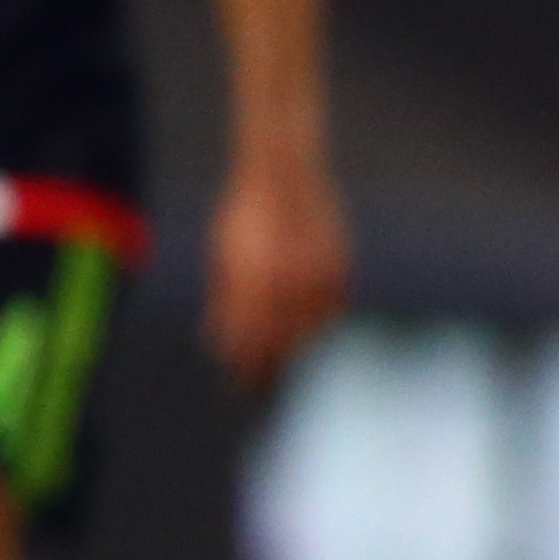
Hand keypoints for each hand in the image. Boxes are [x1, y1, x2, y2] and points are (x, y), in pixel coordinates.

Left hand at [202, 156, 348, 390]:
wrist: (284, 175)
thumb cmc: (244, 216)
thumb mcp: (223, 260)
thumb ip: (224, 303)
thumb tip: (217, 344)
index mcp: (252, 284)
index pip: (251, 345)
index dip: (246, 369)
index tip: (242, 384)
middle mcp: (287, 285)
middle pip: (283, 346)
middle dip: (272, 366)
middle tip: (263, 379)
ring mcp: (317, 277)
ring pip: (313, 332)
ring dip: (298, 346)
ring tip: (287, 352)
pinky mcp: (341, 268)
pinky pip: (334, 309)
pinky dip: (323, 321)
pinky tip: (312, 324)